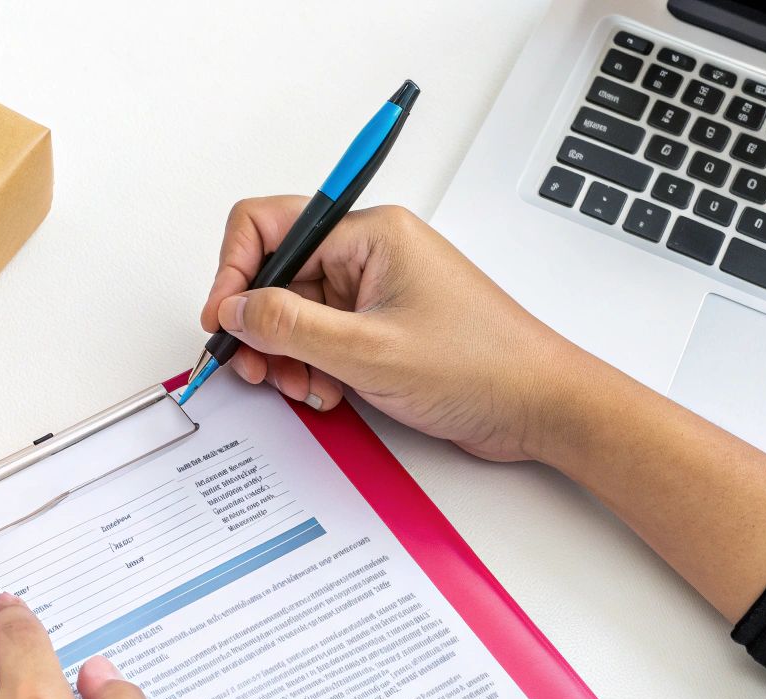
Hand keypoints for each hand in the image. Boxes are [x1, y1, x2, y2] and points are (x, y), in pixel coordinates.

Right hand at [203, 197, 765, 621]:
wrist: (541, 406)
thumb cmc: (482, 366)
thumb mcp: (368, 351)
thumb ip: (291, 328)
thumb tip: (237, 310)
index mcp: (370, 234)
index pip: (270, 225)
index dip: (235, 273)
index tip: (224, 321)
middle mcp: (370, 254)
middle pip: (278, 275)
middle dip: (260, 326)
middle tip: (255, 368)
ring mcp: (376, 293)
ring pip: (297, 314)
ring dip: (287, 355)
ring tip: (303, 387)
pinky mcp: (383, 329)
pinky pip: (324, 340)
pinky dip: (314, 368)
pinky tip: (329, 394)